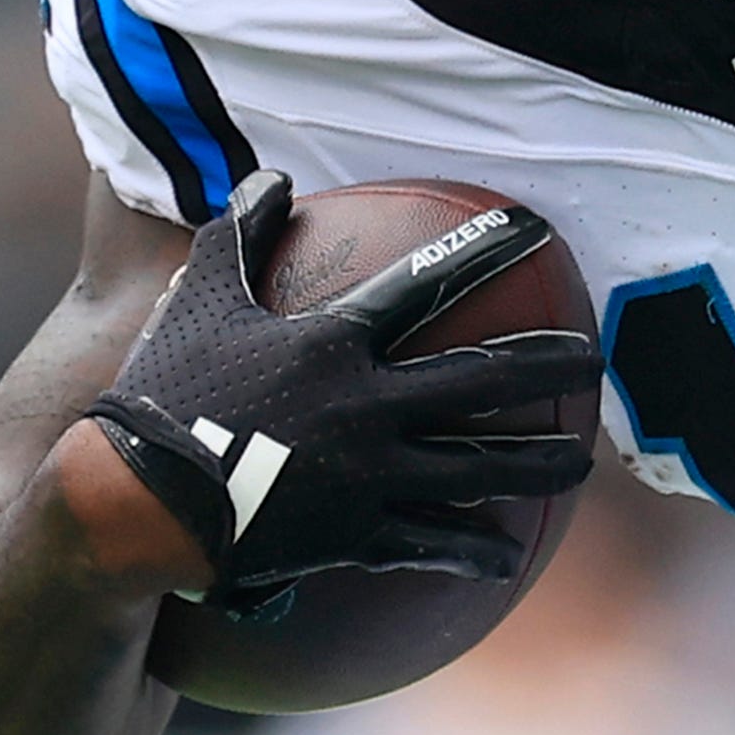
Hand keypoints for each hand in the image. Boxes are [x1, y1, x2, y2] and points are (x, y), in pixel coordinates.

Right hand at [83, 177, 608, 598]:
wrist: (137, 503)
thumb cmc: (164, 395)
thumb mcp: (198, 302)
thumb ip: (239, 236)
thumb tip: (271, 177)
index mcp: (336, 343)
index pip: (428, 281)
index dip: (484, 249)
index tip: (534, 231)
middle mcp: (370, 406)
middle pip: (484, 381)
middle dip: (552, 369)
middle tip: (597, 362)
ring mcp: (372, 477)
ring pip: (481, 468)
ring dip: (541, 466)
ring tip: (583, 466)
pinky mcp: (360, 538)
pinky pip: (433, 543)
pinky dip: (473, 548)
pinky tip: (506, 557)